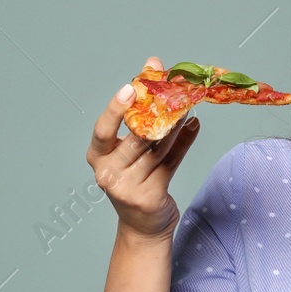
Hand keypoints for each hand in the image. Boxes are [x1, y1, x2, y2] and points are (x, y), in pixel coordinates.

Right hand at [85, 56, 200, 242]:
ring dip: (175, 124)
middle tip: (175, 90)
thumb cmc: (133, 178)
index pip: (102, 131)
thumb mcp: (127, 149)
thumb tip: (152, 66)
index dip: (115, 109)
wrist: (142, 225)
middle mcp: (108, 173)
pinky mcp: (150, 196)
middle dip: (158, 112)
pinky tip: (194, 125)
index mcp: (96, 157)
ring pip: (157, 149)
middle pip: (137, 138)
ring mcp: (128, 188)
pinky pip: (171, 163)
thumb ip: (138, 111)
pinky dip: (184, 142)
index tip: (131, 88)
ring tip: (188, 104)